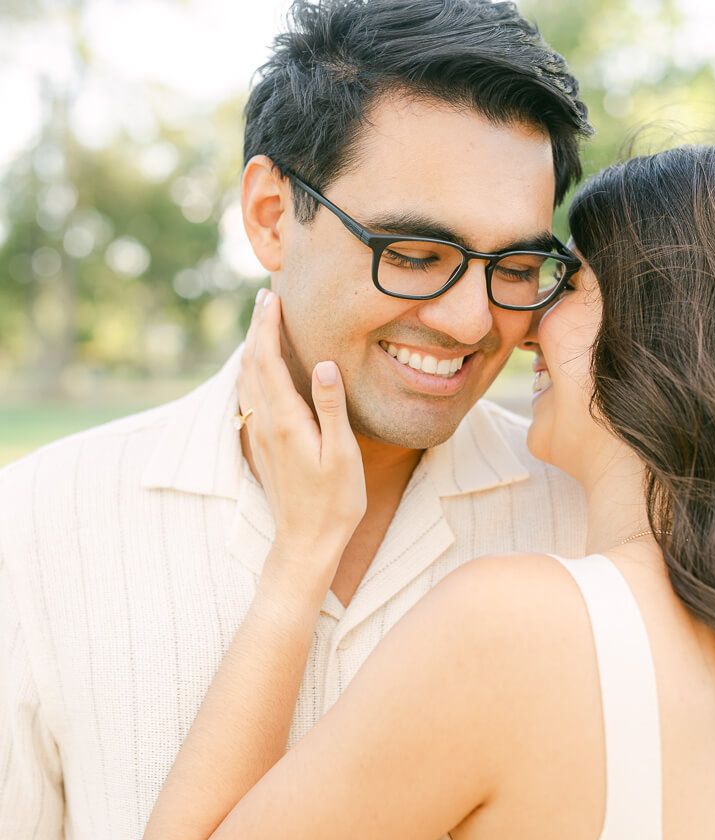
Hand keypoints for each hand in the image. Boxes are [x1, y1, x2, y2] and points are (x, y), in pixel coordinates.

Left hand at [236, 290, 366, 558]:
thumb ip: (332, 407)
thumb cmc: (334, 502)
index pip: (269, 361)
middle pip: (251, 364)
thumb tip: (326, 363)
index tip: (273, 298)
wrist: (305, 543)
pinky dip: (252, 370)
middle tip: (265, 297)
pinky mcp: (261, 445)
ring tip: (261, 322)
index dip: (269, 327)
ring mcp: (259, 435)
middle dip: (257, 328)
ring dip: (252, 347)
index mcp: (285, 421)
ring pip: (246, 379)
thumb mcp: (343, 455)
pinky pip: (249, 395)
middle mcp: (265, 424)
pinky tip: (260, 367)